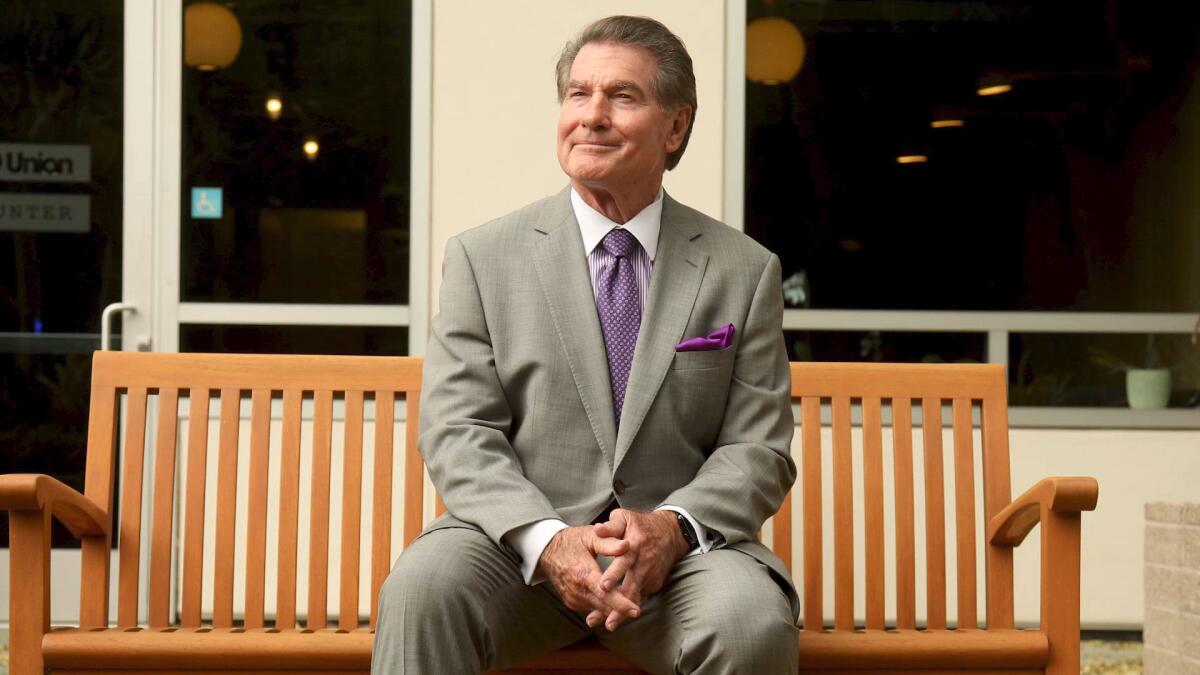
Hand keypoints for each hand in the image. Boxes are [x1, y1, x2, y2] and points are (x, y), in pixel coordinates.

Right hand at [536, 525, 639, 620]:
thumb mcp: (590, 536)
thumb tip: (627, 546)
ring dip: (613, 609)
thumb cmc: (571, 541)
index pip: (605, 593)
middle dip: (621, 610)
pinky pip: (591, 607)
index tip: (636, 610)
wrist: (546, 551)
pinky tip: (613, 601)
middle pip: (603, 606)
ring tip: (628, 605)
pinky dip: (603, 607)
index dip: (621, 604)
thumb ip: (609, 542)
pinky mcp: (572, 602)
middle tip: (638, 610)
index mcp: (583, 573)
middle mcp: (577, 589)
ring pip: (598, 610)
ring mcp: (573, 598)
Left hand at [588, 509, 688, 630]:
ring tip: (608, 625)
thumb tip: (597, 529)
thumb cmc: (642, 525)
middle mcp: (644, 563)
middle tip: (608, 622)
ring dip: (623, 612)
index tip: (603, 586)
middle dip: (620, 606)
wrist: (671, 533)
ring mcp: (651, 575)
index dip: (614, 574)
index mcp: (635, 545)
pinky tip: (617, 617)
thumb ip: (611, 526)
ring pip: (636, 597)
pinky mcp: (655, 584)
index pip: (624, 561)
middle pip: (632, 587)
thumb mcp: (625, 518)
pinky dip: (629, 608)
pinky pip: (640, 598)